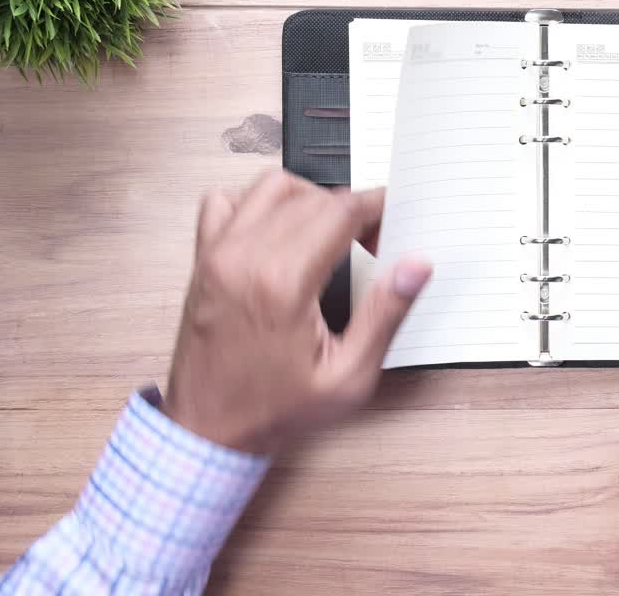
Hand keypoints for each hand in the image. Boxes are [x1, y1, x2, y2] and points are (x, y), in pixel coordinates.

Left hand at [163, 170, 431, 454]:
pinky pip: (226, 202)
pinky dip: (257, 204)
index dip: (375, 208)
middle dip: (350, 209)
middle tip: (372, 241)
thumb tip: (416, 266)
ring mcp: (217, 255)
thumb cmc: (274, 409)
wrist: (208, 431)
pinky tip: (279, 232)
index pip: (340, 211)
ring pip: (271, 187)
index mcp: (283, 283)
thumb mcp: (348, 377)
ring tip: (330, 232)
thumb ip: (385, 315)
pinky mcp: (202, 260)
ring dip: (309, 198)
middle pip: (312, 197)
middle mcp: (244, 258)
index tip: (392, 218)